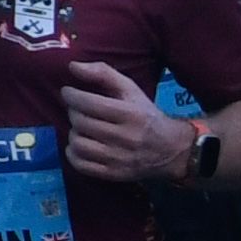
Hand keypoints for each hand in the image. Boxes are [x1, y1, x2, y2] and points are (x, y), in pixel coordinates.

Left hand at [57, 59, 186, 184]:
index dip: (71, 95)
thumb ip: (103, 73)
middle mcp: (125, 138)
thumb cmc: (146, 114)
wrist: (171, 150)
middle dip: (73, 112)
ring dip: (73, 132)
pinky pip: (80, 165)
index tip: (68, 92)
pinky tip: (79, 145)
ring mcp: (119, 159)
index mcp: (130, 114)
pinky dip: (73, 153)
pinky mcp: (114, 174)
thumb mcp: (131, 89)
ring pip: (78, 144)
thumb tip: (72, 66)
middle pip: (81, 123)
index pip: (89, 103)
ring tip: (80, 127)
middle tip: (77, 109)